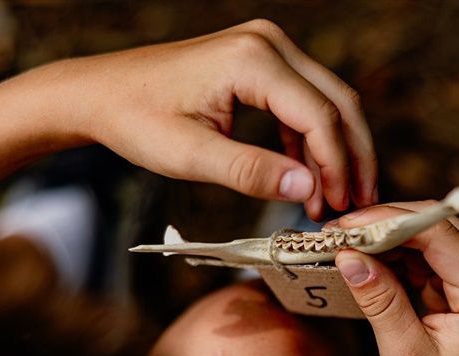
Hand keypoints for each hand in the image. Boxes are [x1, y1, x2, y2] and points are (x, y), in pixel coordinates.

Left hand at [0, 20, 375, 220]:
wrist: (101, 93)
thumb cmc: (135, 119)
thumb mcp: (190, 156)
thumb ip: (251, 172)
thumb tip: (308, 190)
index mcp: (252, 60)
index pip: (319, 115)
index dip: (337, 166)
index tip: (339, 208)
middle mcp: (268, 44)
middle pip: (337, 103)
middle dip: (352, 158)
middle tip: (358, 204)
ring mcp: (266, 50)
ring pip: (326, 103)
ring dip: (335, 152)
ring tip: (334, 199)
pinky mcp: (260, 64)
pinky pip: (302, 104)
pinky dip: (310, 142)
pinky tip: (307, 179)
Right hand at [333, 201, 458, 355]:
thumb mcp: (405, 355)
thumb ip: (380, 300)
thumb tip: (348, 255)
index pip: (436, 233)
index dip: (385, 221)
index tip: (341, 227)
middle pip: (435, 226)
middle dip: (382, 225)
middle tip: (334, 234)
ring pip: (431, 235)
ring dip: (387, 238)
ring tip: (343, 247)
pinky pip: (431, 254)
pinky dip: (397, 255)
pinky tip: (368, 263)